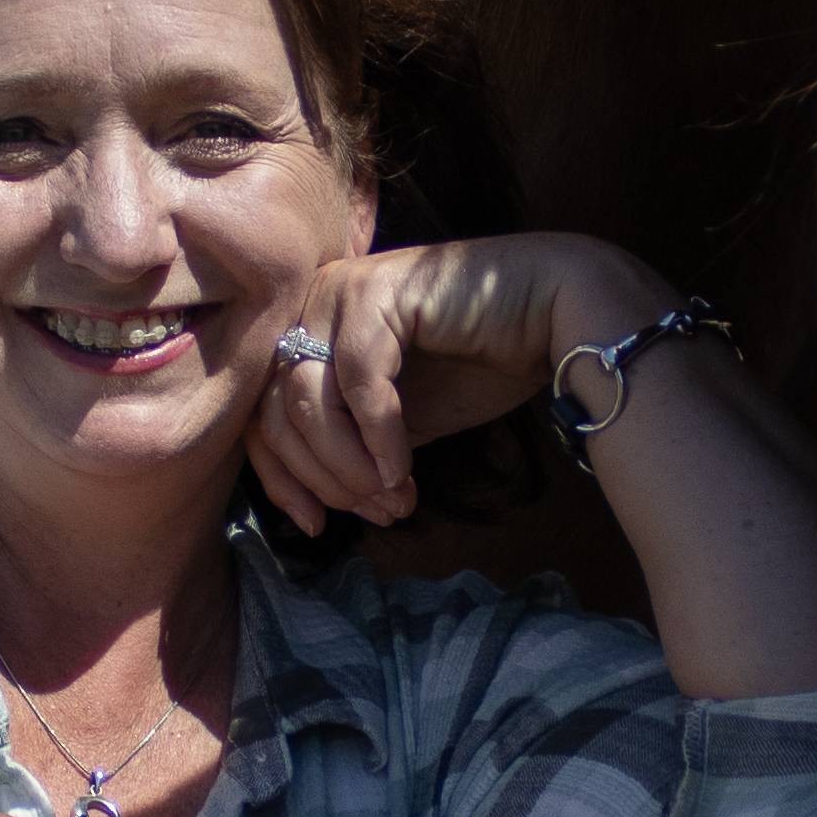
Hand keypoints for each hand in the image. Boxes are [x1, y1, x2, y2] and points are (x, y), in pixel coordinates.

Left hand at [244, 237, 659, 533]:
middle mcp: (313, 302)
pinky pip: (359, 383)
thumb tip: (315, 502)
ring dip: (350, 467)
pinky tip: (404, 470)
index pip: (263, 413)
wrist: (553, 314)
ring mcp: (341, 291)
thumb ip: (354, 445)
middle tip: (379, 513)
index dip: (282, 479)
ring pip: (309, 402)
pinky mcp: (378, 291)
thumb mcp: (400, 419)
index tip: (315, 525)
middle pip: (278, 413)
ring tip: (395, 500)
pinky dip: (379, 437)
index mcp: (309, 330)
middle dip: (326, 480)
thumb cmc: (482, 362)